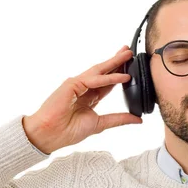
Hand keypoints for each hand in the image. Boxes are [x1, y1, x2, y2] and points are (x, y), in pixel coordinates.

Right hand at [23, 45, 142, 153]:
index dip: (119, 75)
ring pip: (99, 71)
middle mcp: (83, 88)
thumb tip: (138, 119)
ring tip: (127, 55)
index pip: (107, 83)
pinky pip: (93, 79)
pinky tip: (122, 77)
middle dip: (117, 62)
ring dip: (114, 62)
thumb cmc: (68, 131)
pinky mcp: (72, 84)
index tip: (131, 68)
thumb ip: (118, 119)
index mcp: (88, 98)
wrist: (49, 135)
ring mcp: (77, 85)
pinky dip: (108, 78)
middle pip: (104, 72)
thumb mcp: (100, 124)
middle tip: (129, 52)